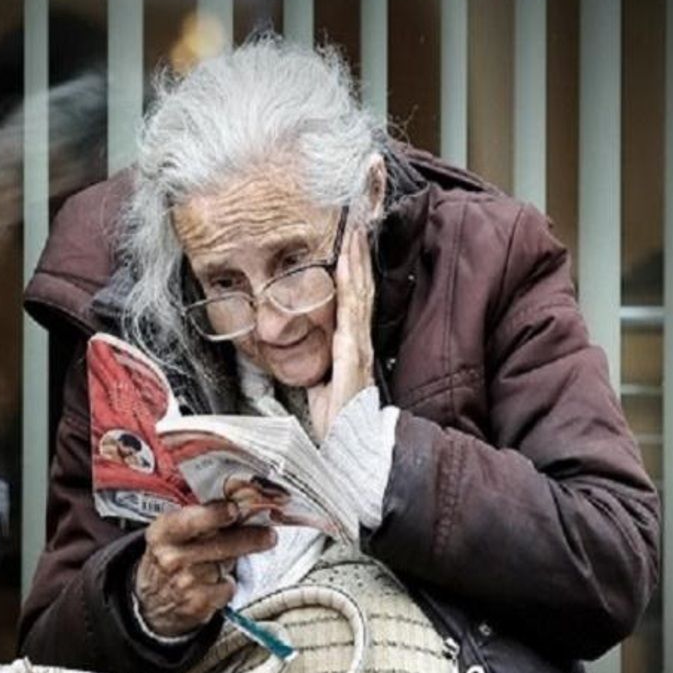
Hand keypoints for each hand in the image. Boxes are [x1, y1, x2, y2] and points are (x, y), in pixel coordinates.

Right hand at [134, 500, 277, 636]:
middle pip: (219, 544)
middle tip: (269, 535)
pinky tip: (217, 582)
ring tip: (232, 557)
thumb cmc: (171, 558)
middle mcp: (171, 557)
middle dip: (249, 538)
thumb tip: (241, 504)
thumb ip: (199, 519)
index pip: (189, 521)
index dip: (214, 515)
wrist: (152, 602)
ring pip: (227, 564)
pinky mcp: (198, 604)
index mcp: (163, 533)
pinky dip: (228, 584)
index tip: (235, 510)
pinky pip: (228, 587)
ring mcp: (185, 582)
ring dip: (236, 559)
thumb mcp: (171, 534)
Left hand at [308, 221, 375, 438]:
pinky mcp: (354, 352)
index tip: (349, 242)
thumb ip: (321, 374)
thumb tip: (313, 366)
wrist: (350, 451)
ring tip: (353, 229)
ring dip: (356, 259)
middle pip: (360, 289)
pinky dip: (353, 282)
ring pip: (358, 292)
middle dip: (358, 255)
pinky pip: (353, 310)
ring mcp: (358, 345)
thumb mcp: (323, 392)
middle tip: (355, 221)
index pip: (353, 301)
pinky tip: (350, 261)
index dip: (353, 271)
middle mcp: (358, 342)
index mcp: (351, 349)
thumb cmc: (339, 427)